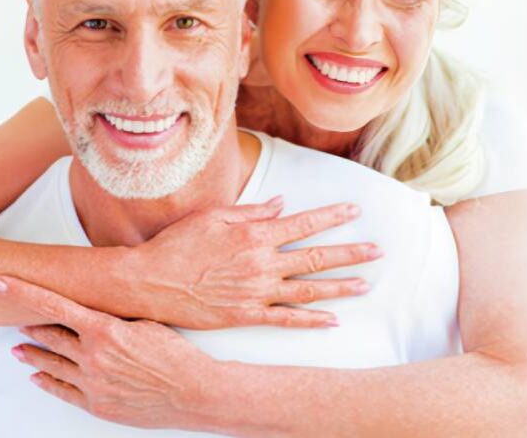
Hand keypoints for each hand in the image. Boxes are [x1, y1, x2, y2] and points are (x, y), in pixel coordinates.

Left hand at [0, 276, 218, 430]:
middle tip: (12, 315)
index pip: (53, 305)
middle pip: (50, 335)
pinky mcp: (96, 405)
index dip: (23, 293)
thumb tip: (94, 307)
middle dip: (29, 323)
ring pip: (51, 364)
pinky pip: (62, 391)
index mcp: (104, 330)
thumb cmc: (175, 354)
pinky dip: (45, 381)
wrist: (193, 393)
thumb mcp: (145, 323)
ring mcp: (92, 383)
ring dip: (31, 353)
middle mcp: (93, 356)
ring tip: (16, 346)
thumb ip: (114, 316)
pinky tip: (36, 375)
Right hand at [124, 198, 379, 328]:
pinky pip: (286, 319)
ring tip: (366, 284)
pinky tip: (332, 320)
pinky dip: (311, 320)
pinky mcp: (246, 316)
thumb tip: (281, 205)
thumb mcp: (212, 216)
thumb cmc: (177, 244)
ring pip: (309, 290)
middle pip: (316, 257)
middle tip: (377, 251)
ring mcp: (256, 292)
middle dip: (350, 253)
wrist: (149, 282)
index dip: (332, 216)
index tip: (355, 210)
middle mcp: (261, 263)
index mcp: (254, 234)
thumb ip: (250, 211)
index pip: (304, 223)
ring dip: (340, 286)